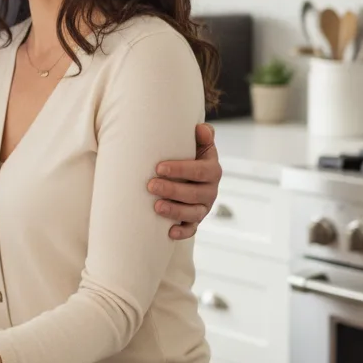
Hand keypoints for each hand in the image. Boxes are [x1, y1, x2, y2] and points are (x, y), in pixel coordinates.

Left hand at [148, 123, 221, 239]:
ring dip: (175, 211)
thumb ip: (202, 136)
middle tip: (151, 185)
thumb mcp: (198, 145)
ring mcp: (203, 207)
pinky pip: (191, 230)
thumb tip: (201, 129)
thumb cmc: (188, 156)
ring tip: (156, 206)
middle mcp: (210, 190)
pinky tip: (169, 232)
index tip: (159, 167)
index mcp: (212, 170)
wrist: (189, 175)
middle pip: (194, 193)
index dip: (180, 169)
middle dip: (172, 190)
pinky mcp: (195, 221)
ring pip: (193, 213)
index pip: (199, 171)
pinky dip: (182, 233)